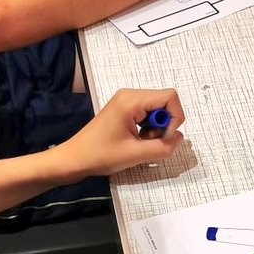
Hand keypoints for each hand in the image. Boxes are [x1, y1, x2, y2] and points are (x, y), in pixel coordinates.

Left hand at [57, 88, 184, 177]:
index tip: (164, 137)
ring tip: (141, 142)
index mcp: (131, 100)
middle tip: (150, 141)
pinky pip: (147, 113)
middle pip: (164, 102)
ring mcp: (126, 101)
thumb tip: (179, 138)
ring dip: (156, 128)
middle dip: (164, 124)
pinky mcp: (124, 109)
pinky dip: (148, 127)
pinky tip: (137, 140)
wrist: (75, 159)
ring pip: (157, 109)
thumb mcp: (135, 154)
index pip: (170, 97)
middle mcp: (130, 95)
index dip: (174, 118)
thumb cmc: (100, 155)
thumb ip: (163, 147)